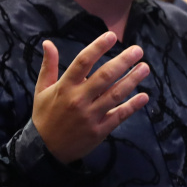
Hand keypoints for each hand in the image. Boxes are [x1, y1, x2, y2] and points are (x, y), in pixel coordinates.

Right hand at [33, 31, 149, 163]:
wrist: (45, 150)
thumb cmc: (45, 116)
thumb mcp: (41, 90)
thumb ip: (48, 66)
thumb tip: (48, 43)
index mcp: (64, 87)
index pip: (83, 61)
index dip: (98, 47)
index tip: (112, 36)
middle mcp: (78, 99)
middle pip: (104, 76)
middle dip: (123, 61)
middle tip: (138, 50)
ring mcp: (90, 116)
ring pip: (115, 95)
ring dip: (132, 80)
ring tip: (145, 68)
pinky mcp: (99, 131)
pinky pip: (119, 116)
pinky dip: (132, 106)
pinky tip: (144, 96)